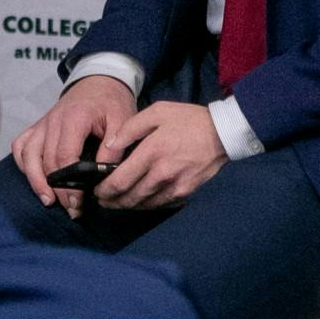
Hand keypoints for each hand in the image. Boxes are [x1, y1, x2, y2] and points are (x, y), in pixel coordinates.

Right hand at [10, 74, 135, 217]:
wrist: (98, 81)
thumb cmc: (111, 101)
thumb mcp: (123, 120)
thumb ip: (115, 146)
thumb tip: (104, 174)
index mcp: (74, 118)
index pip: (64, 154)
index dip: (68, 182)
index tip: (78, 202)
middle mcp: (52, 120)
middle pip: (45, 159)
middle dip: (55, 189)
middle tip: (71, 210)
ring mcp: (42, 123)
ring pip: (27, 153)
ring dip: (35, 179)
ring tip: (48, 200)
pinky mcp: (38, 126)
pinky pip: (21, 145)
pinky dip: (23, 163)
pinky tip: (34, 179)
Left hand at [93, 102, 226, 210]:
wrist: (223, 133)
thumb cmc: (188, 119)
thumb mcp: (156, 112)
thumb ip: (130, 128)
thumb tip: (110, 145)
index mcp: (151, 152)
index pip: (121, 180)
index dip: (105, 190)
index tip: (96, 191)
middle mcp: (161, 174)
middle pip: (130, 197)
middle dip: (113, 201)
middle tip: (102, 201)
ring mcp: (175, 186)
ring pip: (145, 204)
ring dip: (128, 206)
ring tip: (116, 204)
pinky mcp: (186, 192)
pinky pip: (161, 204)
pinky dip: (147, 205)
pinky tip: (140, 202)